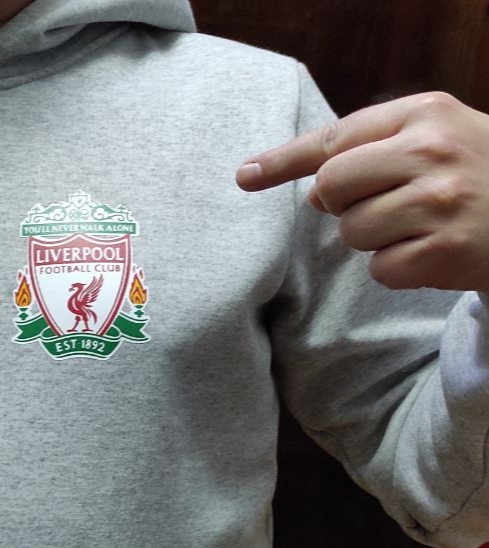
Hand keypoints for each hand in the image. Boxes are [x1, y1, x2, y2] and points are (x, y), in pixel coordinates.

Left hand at [236, 92, 488, 290]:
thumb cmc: (476, 172)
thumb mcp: (433, 137)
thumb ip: (370, 150)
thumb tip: (309, 190)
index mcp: (424, 113)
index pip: (333, 138)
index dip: (283, 160)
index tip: (246, 175)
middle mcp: (432, 152)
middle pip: (331, 188)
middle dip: (344, 204)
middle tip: (387, 202)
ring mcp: (440, 203)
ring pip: (351, 232)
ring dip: (373, 238)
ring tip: (418, 226)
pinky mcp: (444, 252)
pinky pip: (379, 270)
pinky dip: (397, 269)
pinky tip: (431, 250)